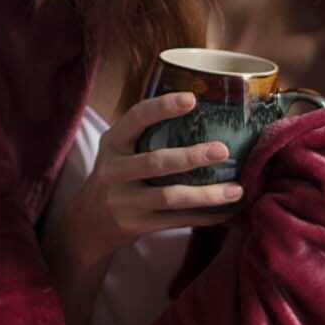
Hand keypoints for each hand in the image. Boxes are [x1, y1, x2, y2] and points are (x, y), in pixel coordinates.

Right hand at [46, 90, 244, 281]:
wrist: (87, 222)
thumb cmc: (116, 175)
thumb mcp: (118, 149)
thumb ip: (145, 132)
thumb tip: (200, 107)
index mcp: (112, 143)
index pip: (135, 119)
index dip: (162, 107)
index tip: (191, 99)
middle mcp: (115, 171)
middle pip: (155, 163)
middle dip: (191, 156)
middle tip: (222, 150)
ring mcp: (125, 202)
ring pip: (170, 197)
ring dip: (206, 194)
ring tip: (237, 189)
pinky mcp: (137, 226)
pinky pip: (176, 221)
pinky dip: (203, 217)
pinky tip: (226, 212)